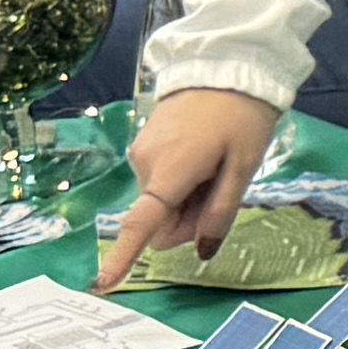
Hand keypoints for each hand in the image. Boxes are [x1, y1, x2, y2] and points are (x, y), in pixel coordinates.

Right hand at [98, 85, 281, 291]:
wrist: (227, 64)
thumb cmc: (242, 116)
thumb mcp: (244, 167)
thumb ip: (221, 212)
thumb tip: (203, 251)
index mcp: (170, 171)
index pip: (141, 223)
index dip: (123, 257)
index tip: (103, 284)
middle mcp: (145, 164)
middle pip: (160, 221)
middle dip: (188, 220)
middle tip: (221, 190)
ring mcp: (141, 153)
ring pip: (161, 202)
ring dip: (187, 199)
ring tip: (215, 165)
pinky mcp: (144, 145)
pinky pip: (159, 183)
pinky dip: (180, 183)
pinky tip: (202, 157)